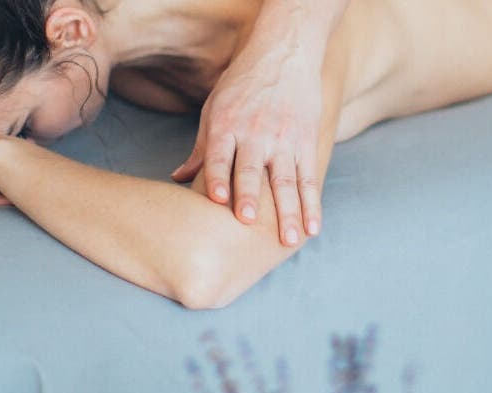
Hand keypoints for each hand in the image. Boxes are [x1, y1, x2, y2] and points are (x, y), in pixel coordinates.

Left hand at [172, 3, 341, 246]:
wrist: (284, 53)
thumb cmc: (241, 86)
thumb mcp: (214, 109)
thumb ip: (201, 149)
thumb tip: (178, 179)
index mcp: (226, 125)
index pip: (221, 155)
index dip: (219, 176)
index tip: (218, 198)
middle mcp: (255, 133)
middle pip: (253, 168)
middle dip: (250, 194)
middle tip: (248, 220)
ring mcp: (284, 138)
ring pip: (286, 180)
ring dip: (289, 212)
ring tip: (290, 240)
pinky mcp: (306, 141)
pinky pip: (309, 177)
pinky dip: (312, 203)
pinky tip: (314, 227)